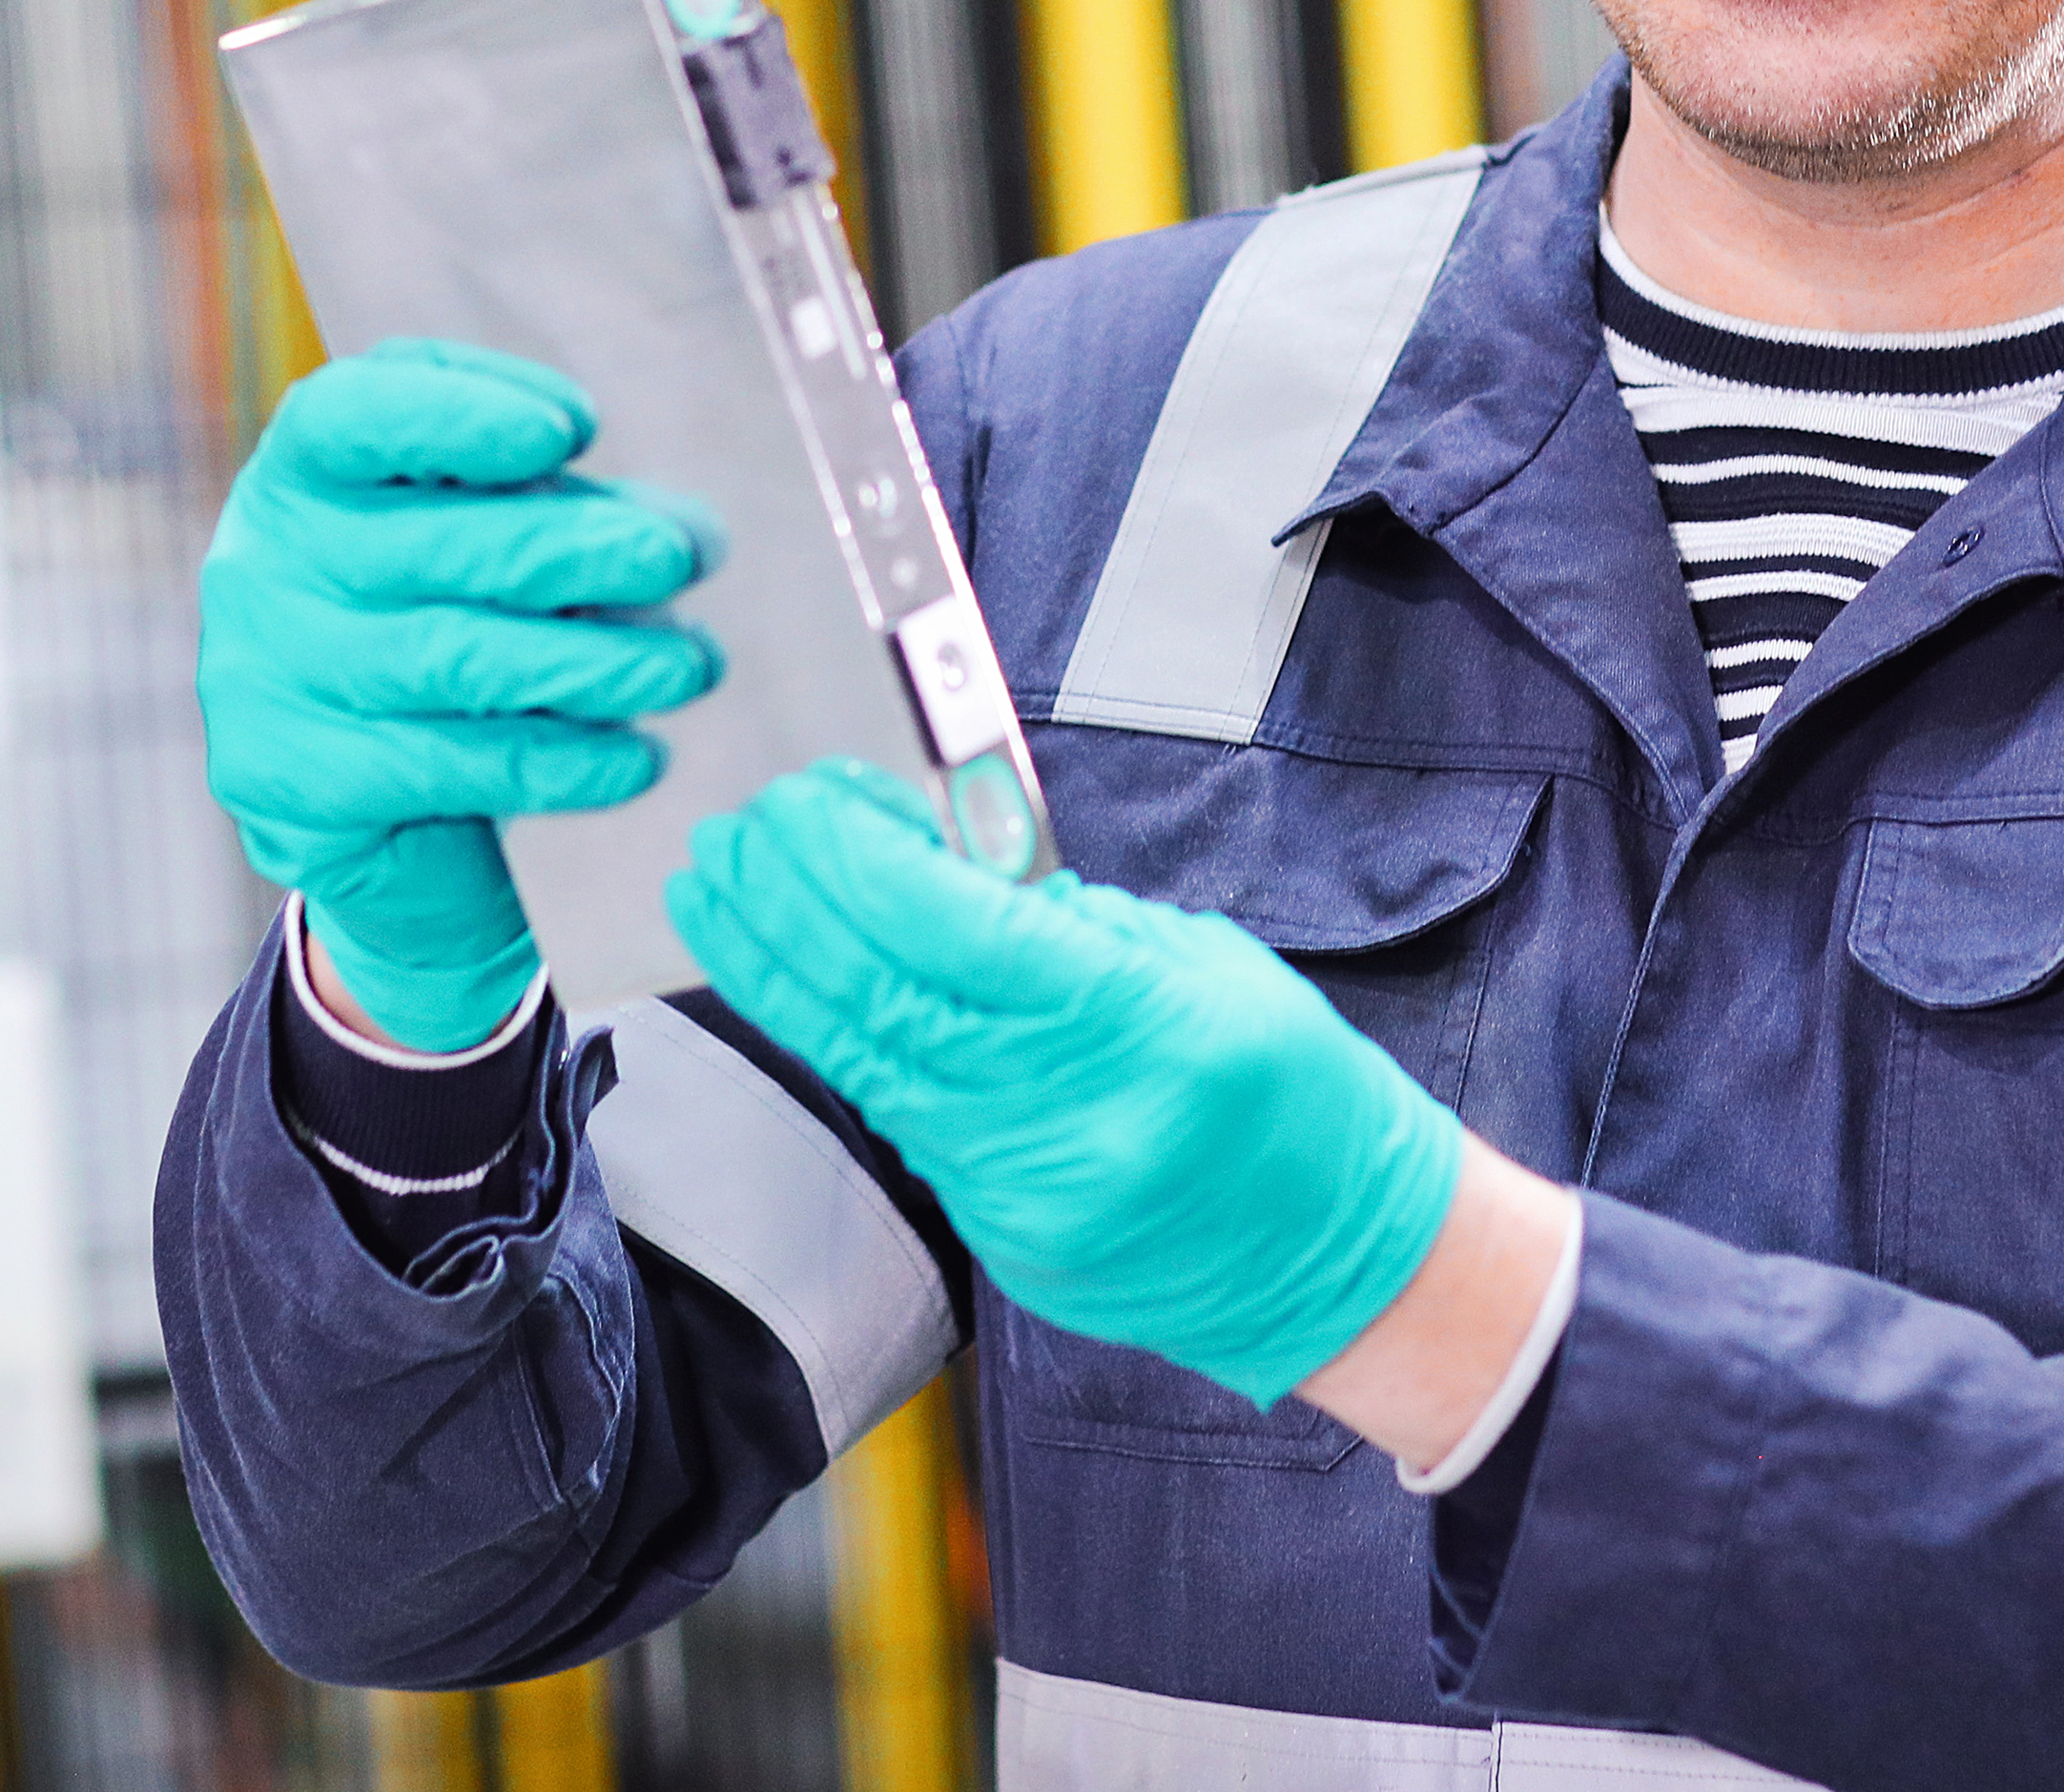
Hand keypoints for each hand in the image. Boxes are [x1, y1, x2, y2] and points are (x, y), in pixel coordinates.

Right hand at [200, 339, 718, 1050]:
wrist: (353, 778)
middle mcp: (266, 563)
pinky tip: (638, 757)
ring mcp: (266, 677)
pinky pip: (448, 766)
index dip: (460, 415)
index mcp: (304, 467)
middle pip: (427, 546)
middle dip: (568, 550)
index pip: (356, 416)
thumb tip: (685, 530)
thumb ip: (568, 506)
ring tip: (688, 667)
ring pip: (448, 660)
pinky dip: (558, 761)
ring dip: (589, 664)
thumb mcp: (490, 527)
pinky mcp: (295, 784)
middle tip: (677, 557)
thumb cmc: (440, 604)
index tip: (572, 430)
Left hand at [665, 760, 1462, 1407]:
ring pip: (866, 1060)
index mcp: (1137, 1026)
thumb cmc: (1293, 1091)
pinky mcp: (1001, 1233)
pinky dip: (837, 1038)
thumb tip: (946, 857)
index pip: (957, 932)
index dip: (860, 862)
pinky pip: (900, 1116)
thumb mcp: (1203, 963)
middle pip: (884, 996)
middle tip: (734, 833)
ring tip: (718, 893)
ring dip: (777, 969)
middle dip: (790, 904)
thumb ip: (1069, 918)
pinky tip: (790, 981)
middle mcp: (1068, 1114)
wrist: (1345, 1261)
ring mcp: (1025, 1187)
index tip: (806, 801)